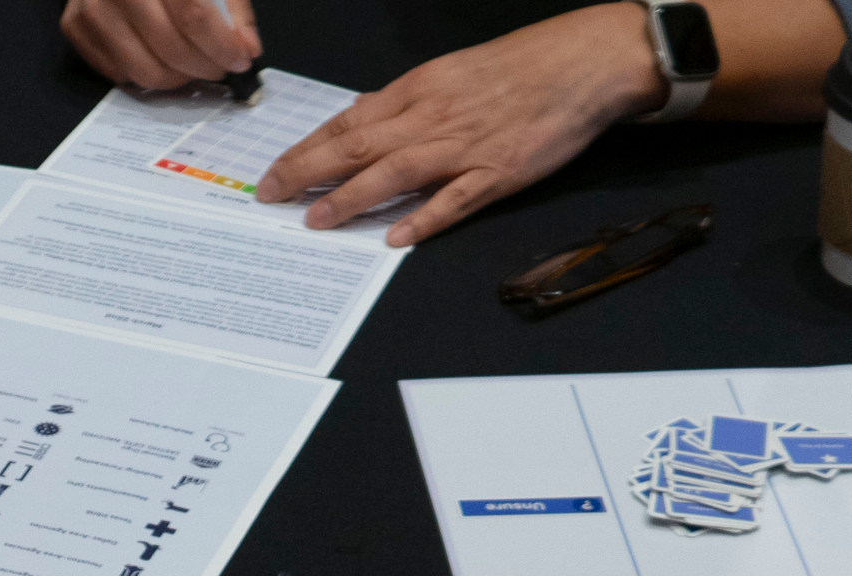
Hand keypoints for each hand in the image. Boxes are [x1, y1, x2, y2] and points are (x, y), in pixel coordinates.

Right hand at [63, 0, 257, 88]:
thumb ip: (232, 9)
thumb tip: (247, 51)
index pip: (192, 15)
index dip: (220, 45)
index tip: (238, 61)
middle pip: (170, 48)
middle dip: (203, 68)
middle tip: (216, 67)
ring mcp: (91, 7)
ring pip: (144, 71)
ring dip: (176, 78)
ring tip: (188, 64)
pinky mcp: (73, 26)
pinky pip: (119, 74)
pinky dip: (145, 71)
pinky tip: (155, 53)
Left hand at [258, 10, 665, 244]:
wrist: (582, 63)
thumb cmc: (520, 65)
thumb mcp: (451, 71)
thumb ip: (407, 102)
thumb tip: (364, 121)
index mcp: (419, 89)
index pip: (349, 121)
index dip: (307, 148)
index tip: (275, 170)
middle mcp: (433, 116)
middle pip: (357, 145)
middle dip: (307, 172)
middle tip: (270, 196)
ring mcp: (465, 146)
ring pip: (395, 172)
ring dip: (351, 197)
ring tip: (314, 220)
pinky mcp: (499, 171)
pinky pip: (455, 199)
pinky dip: (425, 217)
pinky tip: (395, 237)